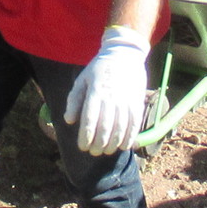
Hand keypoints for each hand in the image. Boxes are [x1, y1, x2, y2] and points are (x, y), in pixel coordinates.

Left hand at [64, 28, 150, 156]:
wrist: (124, 55)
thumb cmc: (99, 69)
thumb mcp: (82, 80)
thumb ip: (74, 100)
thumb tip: (69, 120)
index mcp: (95, 92)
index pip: (90, 119)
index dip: (86, 136)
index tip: (82, 147)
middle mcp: (111, 98)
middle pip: (105, 127)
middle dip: (98, 144)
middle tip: (93, 152)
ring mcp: (126, 100)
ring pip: (120, 128)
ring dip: (113, 144)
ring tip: (106, 151)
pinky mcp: (137, 102)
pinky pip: (134, 124)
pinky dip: (129, 138)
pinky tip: (123, 146)